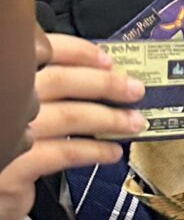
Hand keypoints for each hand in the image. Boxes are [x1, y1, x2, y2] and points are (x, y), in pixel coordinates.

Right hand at [0, 37, 146, 219]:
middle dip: (104, 84)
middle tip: (134, 90)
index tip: (109, 61)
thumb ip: (45, 95)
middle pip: (59, 80)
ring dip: (108, 118)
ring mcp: (5, 133)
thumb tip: (101, 80)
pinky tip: (112, 152)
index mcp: (5, 83)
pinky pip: (63, 153)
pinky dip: (93, 150)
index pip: (40, 52)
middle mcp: (3, 103)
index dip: (78, 53)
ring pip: (67, 116)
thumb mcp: (16, 115)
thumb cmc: (2, 154)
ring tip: (133, 123)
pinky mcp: (12, 168)